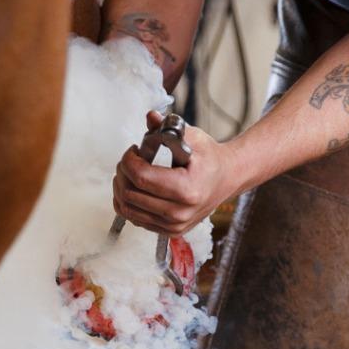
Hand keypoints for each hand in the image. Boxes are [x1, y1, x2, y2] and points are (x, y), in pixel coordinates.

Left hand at [112, 111, 237, 236]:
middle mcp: (180, 212)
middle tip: (129, 160)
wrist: (227, 179)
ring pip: (128, 209)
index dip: (128, 160)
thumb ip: (167, 128)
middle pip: (130, 194)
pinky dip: (128, 203)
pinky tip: (134, 187)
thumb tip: (150, 117)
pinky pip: (135, 219)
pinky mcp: (169, 231)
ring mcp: (174, 225)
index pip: (141, 177)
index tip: (133, 150)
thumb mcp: (192, 137)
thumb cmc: (210, 158)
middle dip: (122, 172)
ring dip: (121, 188)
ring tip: (129, 173)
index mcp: (187, 189)